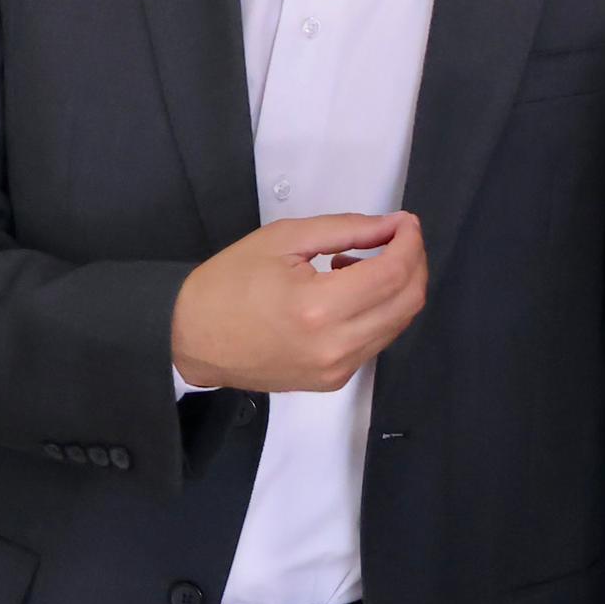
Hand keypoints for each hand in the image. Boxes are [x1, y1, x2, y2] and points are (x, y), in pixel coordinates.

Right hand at [169, 212, 426, 393]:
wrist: (191, 339)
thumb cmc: (228, 284)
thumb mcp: (284, 239)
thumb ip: (346, 230)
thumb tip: (393, 226)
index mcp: (318, 308)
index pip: (394, 273)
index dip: (410, 242)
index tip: (405, 222)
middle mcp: (335, 346)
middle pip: (408, 302)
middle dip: (414, 263)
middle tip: (395, 238)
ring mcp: (336, 370)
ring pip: (398, 323)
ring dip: (397, 287)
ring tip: (360, 263)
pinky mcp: (333, 381)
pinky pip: (375, 341)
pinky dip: (378, 311)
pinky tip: (348, 291)